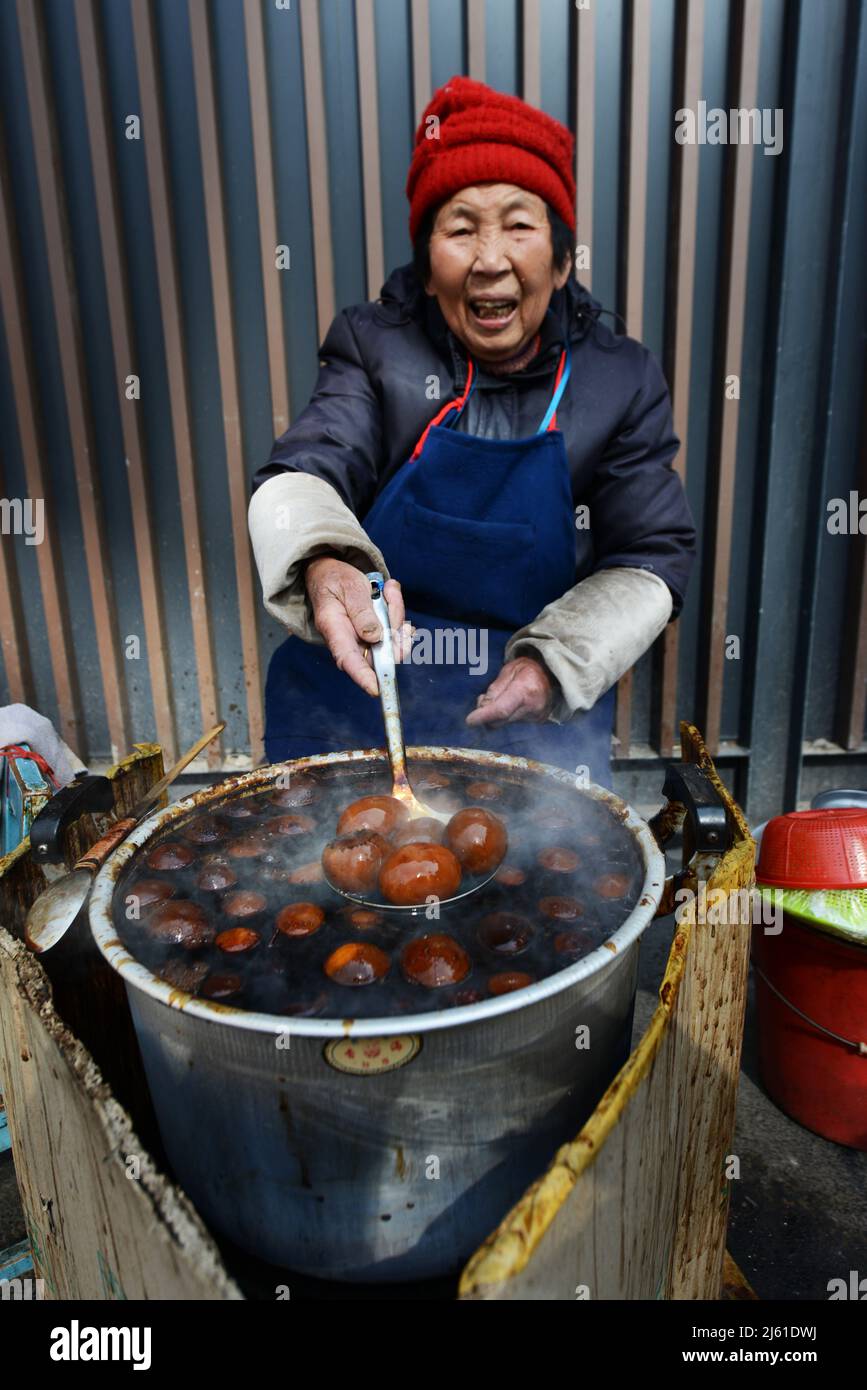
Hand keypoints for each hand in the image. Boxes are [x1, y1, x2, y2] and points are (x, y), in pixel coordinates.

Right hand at [304, 557, 408, 696]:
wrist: (330, 572)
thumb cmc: (335, 580)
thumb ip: (361, 611)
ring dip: (396, 614)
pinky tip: (389, 592)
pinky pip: (396, 628)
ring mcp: (364, 637)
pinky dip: (398, 609)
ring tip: (387, 590)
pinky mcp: (377, 630)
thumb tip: (375, 637)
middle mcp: (350, 639)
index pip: (347, 659)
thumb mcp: (348, 587)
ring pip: (392, 639)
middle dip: (396, 637)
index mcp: (334, 629)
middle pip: (378, 654)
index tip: (376, 689)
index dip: (362, 676)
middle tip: (396, 609)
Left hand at [464, 656, 555, 726]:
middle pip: (501, 720)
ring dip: (497, 715)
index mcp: (526, 690)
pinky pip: (514, 723)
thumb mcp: (509, 670)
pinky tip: (511, 704)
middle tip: (482, 701)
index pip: (501, 710)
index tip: (470, 721)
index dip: (483, 716)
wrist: (553, 674)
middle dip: (487, 715)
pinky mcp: (537, 722)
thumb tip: (482, 707)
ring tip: (501, 698)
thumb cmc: (529, 669)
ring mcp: (537, 717)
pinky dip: (507, 716)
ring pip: (506, 723)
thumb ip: (495, 689)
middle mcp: (533, 707)